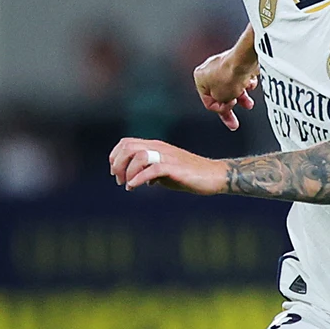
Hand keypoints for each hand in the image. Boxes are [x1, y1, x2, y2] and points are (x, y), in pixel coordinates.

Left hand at [110, 138, 226, 194]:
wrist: (214, 176)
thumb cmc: (190, 175)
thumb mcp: (166, 172)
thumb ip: (151, 172)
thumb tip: (138, 181)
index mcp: (156, 146)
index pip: (127, 142)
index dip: (116, 156)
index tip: (115, 172)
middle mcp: (159, 148)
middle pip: (128, 147)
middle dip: (118, 164)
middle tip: (118, 179)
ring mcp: (167, 156)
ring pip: (138, 156)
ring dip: (127, 171)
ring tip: (127, 184)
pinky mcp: (174, 167)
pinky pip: (152, 169)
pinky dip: (138, 178)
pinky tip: (134, 186)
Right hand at [195, 50, 258, 131]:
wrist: (244, 60)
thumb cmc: (229, 77)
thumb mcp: (221, 99)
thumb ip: (221, 105)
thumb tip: (226, 102)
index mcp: (200, 78)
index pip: (209, 102)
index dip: (220, 110)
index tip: (229, 110)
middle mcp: (209, 69)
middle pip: (221, 94)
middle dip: (231, 105)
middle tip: (236, 120)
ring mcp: (224, 64)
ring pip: (233, 86)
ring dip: (242, 97)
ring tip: (249, 104)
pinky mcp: (238, 61)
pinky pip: (242, 77)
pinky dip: (246, 83)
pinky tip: (250, 82)